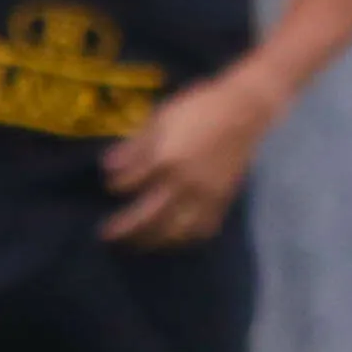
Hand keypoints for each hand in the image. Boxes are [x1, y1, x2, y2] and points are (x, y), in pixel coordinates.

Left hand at [100, 69, 281, 246]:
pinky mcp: (222, 200)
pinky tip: (173, 239)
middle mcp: (182, 183)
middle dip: (125, 230)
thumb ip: (135, 146)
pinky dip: (184, 239)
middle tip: (108, 237)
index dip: (115, 187)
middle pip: (148, 217)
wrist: (243, 110)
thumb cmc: (198, 107)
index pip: (129, 184)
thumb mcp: (160, 118)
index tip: (110, 187)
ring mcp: (204, 195)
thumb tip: (108, 168)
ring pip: (174, 231)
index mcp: (164, 158)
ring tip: (137, 244)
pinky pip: (202, 229)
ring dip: (152, 241)